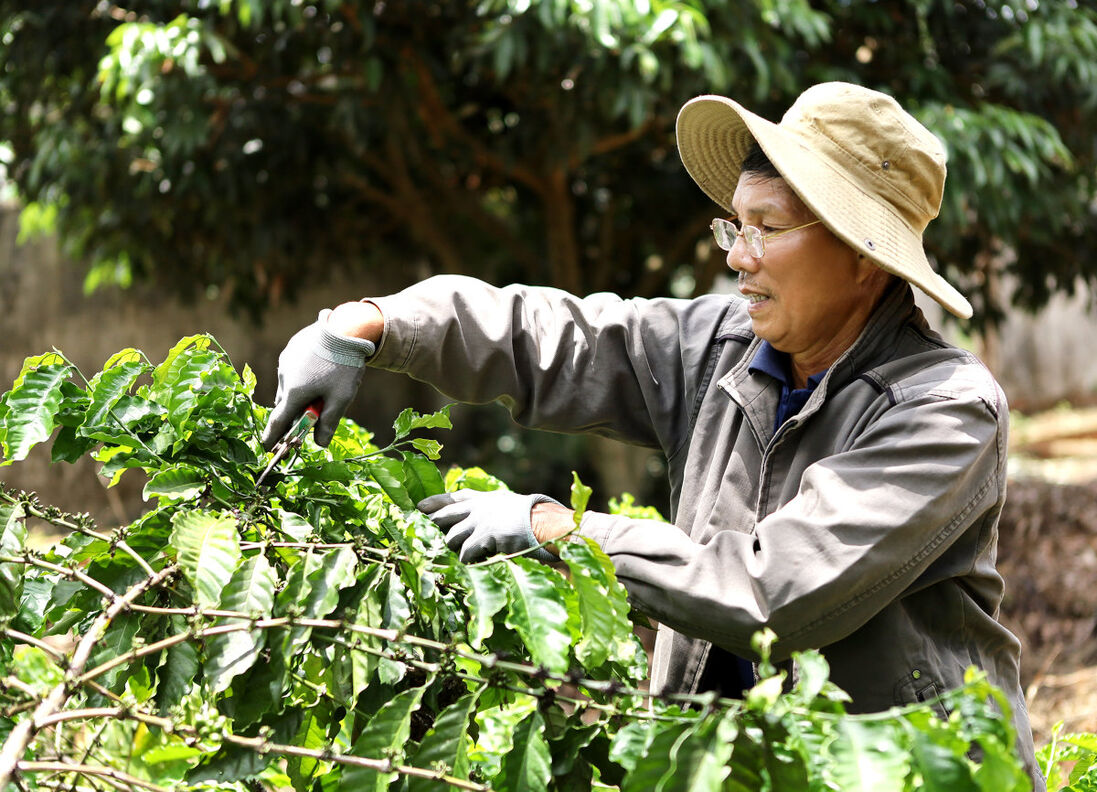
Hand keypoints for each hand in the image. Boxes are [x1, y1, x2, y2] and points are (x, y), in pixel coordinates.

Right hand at [261, 309, 375, 447]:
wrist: (347, 328)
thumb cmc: (344, 366)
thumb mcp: (341, 398)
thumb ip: (328, 422)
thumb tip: (320, 444)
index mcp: (293, 392)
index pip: (278, 421)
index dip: (272, 437)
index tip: (267, 448)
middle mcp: (284, 376)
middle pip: (285, 404)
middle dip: (294, 413)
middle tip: (310, 417)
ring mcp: (286, 360)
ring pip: (289, 385)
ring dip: (299, 393)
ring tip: (322, 389)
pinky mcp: (292, 348)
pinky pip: (293, 369)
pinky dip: (302, 376)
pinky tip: (320, 371)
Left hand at [418, 489, 563, 563]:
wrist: (542, 521)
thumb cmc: (528, 516)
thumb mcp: (505, 503)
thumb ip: (488, 506)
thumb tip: (474, 515)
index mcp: (483, 499)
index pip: (453, 498)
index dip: (435, 502)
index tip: (419, 507)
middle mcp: (477, 508)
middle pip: (445, 516)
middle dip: (433, 526)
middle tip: (426, 537)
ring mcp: (480, 522)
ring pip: (451, 537)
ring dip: (453, 548)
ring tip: (460, 554)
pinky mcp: (486, 536)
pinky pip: (466, 553)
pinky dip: (467, 560)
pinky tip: (473, 563)